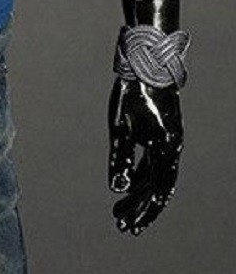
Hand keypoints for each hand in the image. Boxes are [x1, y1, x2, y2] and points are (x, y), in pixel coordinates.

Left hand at [107, 75, 182, 234]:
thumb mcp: (121, 126)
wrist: (147, 61)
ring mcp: (169, 141)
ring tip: (119, 210)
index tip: (128, 226)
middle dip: (139, 208)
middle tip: (121, 226)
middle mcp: (172, 149)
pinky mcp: (161, 134)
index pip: (154, 191)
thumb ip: (120, 158)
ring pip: (155, 176)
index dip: (141, 211)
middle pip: (156, 188)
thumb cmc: (132, 92)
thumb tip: (116, 188)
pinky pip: (153, 163)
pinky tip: (127, 185)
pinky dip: (141, 176)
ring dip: (138, 193)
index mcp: (165, 149)